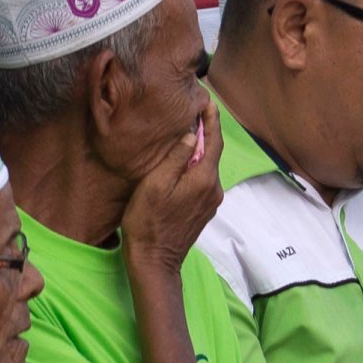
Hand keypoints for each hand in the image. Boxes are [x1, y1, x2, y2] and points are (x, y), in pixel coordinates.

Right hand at [123, 109, 224, 264]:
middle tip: (198, 111)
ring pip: (208, 168)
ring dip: (201, 150)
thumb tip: (192, 136)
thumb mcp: (155, 184)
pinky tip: (184, 162)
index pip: (214, 141)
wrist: (155, 261)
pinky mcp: (203, 210)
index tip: (209, 102)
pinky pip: (203, 180)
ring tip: (190, 132)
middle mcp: (214, 189)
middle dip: (207, 132)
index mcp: (204, 179)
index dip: (212, 120)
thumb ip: (175, 158)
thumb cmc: (148, 222)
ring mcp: (211, 201)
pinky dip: (197, 166)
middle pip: (213, 153)